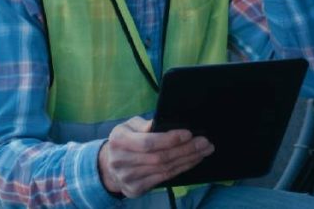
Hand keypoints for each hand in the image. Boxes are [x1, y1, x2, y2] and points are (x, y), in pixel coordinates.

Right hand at [97, 117, 213, 197]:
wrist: (109, 165)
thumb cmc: (125, 140)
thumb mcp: (130, 126)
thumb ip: (145, 124)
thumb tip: (164, 124)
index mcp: (118, 140)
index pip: (148, 142)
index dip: (170, 139)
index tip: (189, 134)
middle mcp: (120, 161)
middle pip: (160, 157)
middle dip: (186, 150)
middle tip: (204, 143)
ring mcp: (127, 178)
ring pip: (164, 169)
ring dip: (188, 160)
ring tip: (203, 151)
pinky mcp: (134, 189)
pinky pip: (163, 179)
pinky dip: (180, 169)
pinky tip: (192, 161)